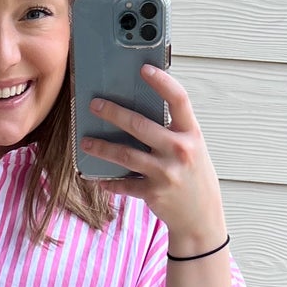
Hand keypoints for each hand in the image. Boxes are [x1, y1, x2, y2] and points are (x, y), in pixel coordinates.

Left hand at [80, 65, 226, 254]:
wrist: (201, 217)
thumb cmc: (193, 175)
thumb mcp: (191, 147)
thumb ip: (171, 130)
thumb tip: (138, 108)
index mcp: (191, 133)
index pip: (179, 100)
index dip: (162, 82)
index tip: (144, 69)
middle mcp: (180, 150)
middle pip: (140, 125)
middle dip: (113, 113)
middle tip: (94, 105)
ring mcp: (166, 173)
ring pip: (125, 155)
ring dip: (101, 148)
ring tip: (84, 142)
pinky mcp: (153, 193)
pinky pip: (124, 184)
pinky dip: (109, 181)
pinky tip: (96, 178)